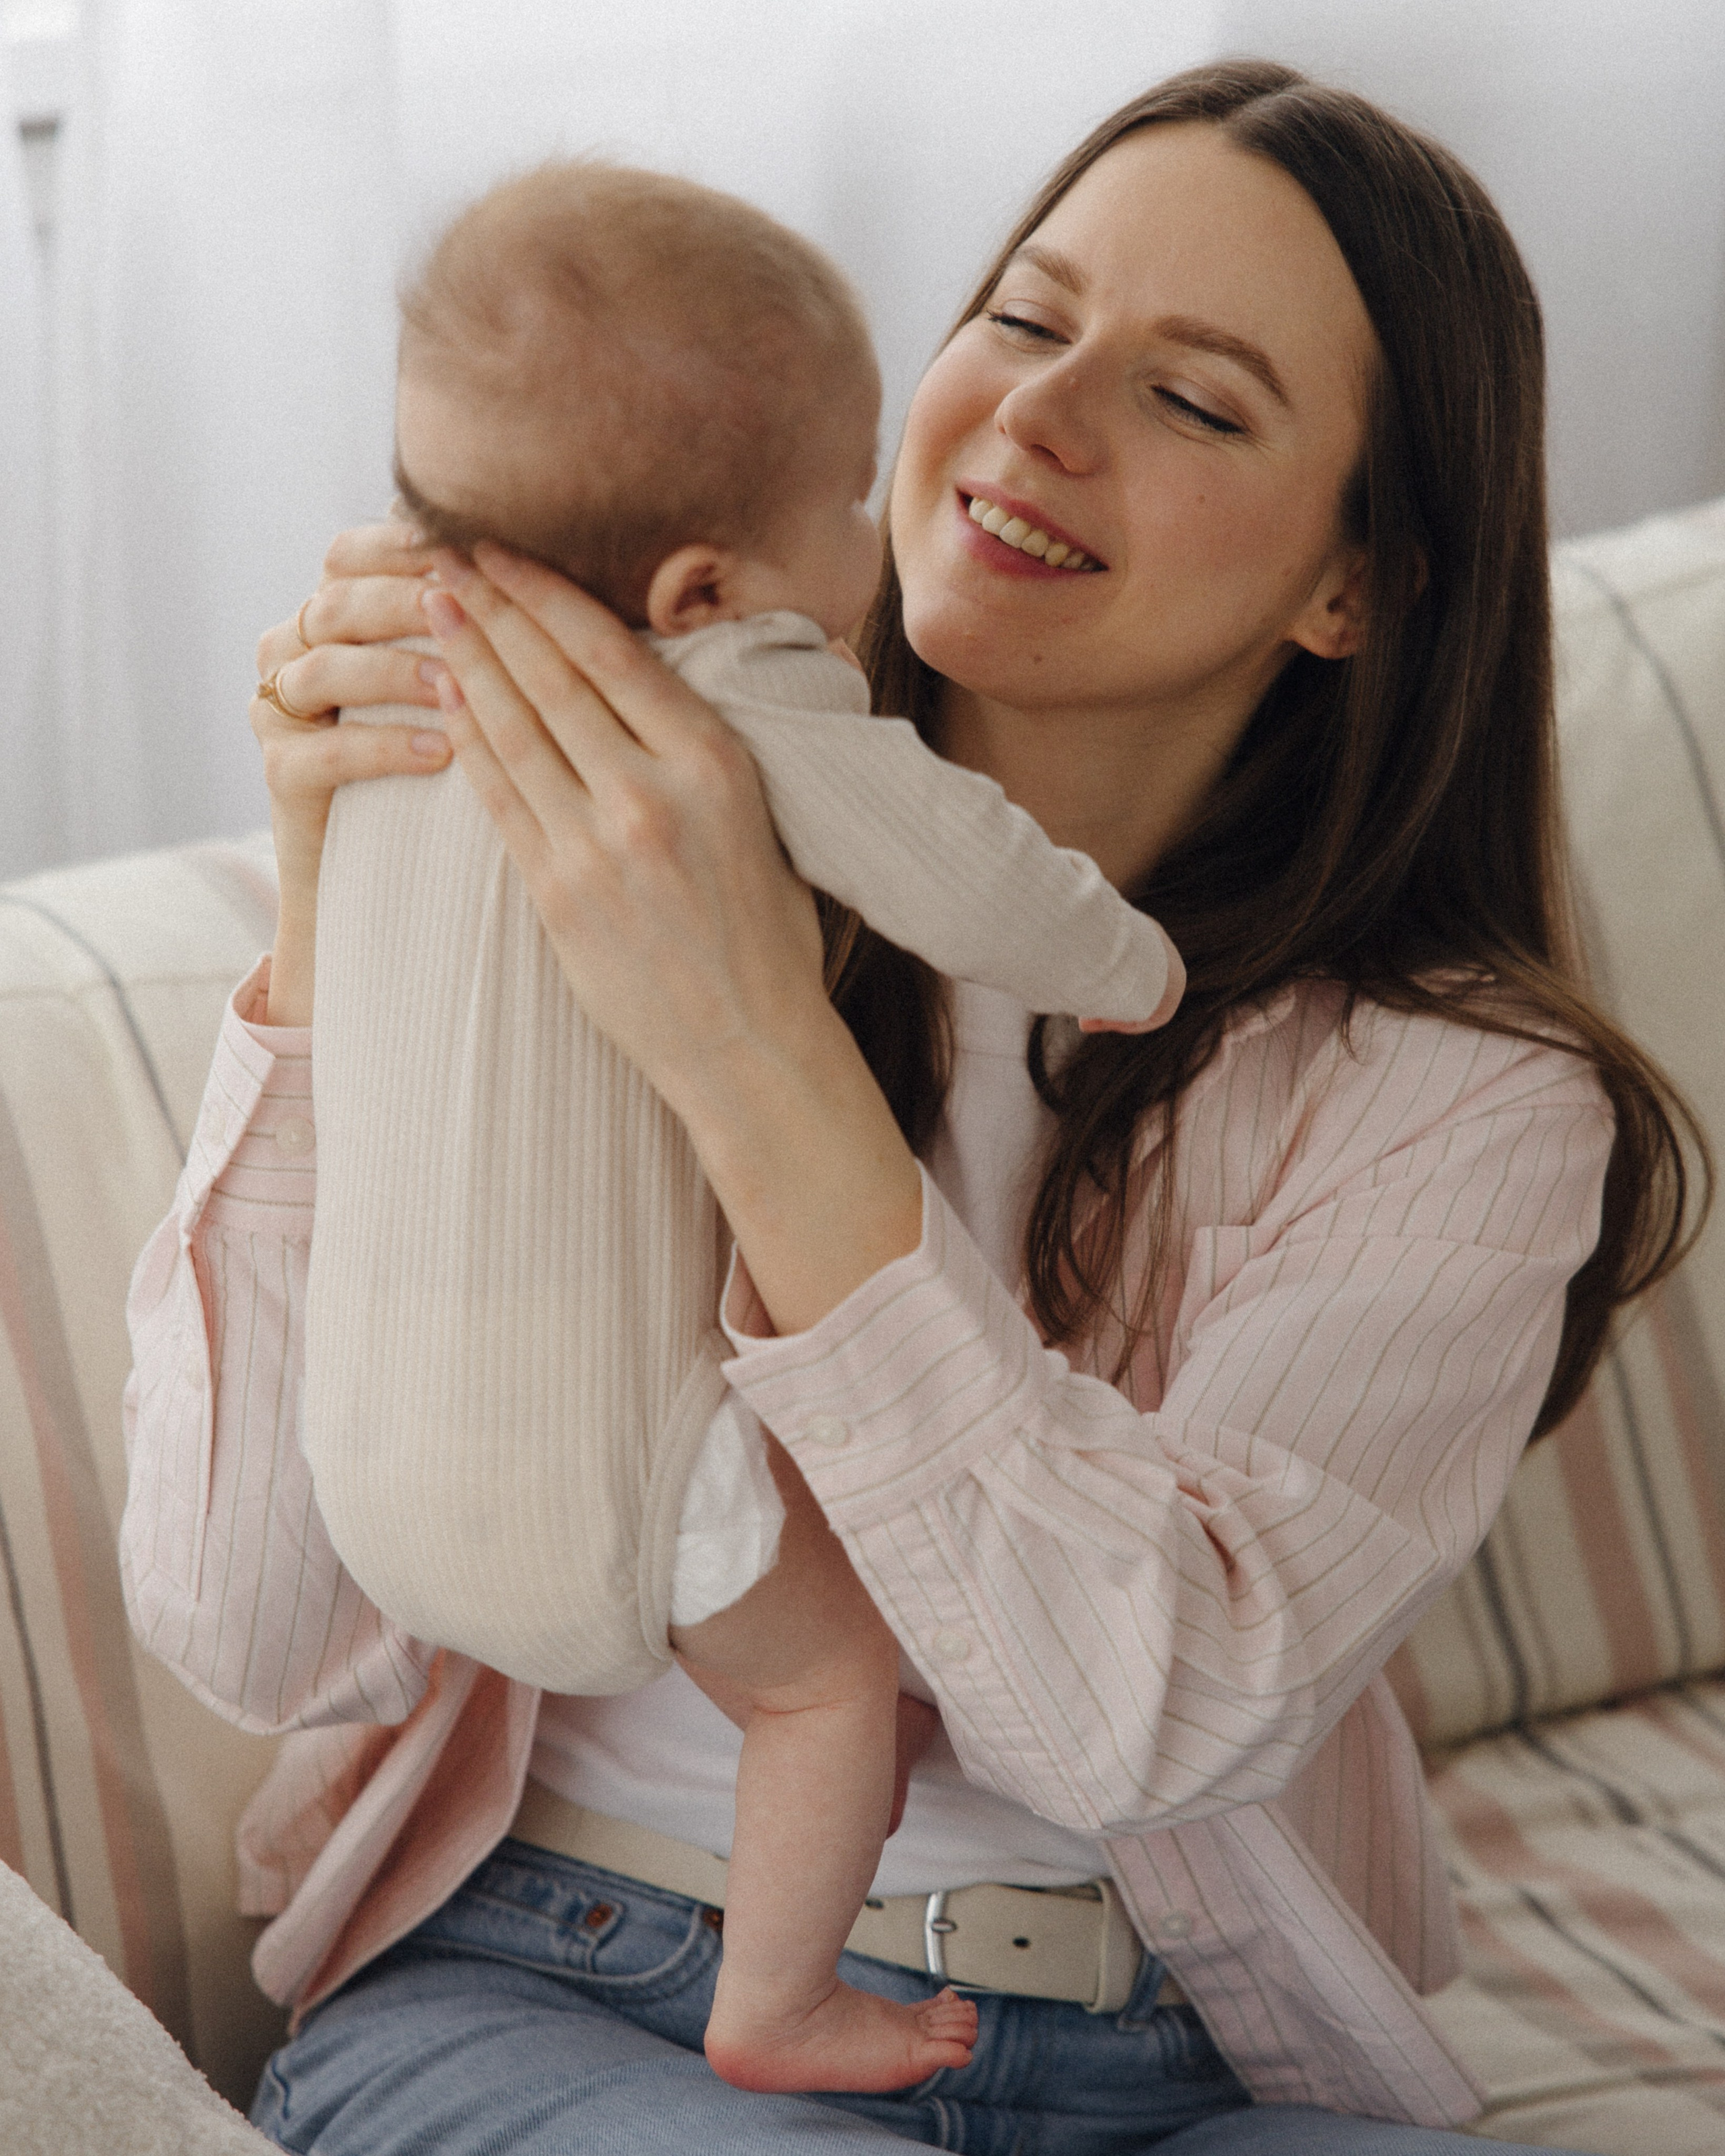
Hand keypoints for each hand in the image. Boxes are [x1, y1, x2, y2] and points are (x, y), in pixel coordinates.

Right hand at [251, 519, 453, 1022]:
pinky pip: (324, 752)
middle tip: (467, 601)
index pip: (353, 552)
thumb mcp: (476, 679)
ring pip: (325, 668)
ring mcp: (281, 711)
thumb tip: (567, 568)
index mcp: (336, 610)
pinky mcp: (281, 774)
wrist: (403, 878)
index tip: (477, 545)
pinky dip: (383, 747)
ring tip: (454, 681)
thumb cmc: (465, 764)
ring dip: (394, 670)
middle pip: (337, 599)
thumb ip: (490, 621)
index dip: (406, 544)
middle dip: (405, 598)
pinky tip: (441, 752)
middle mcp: (294, 648)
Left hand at [422, 542, 923, 1333]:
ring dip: (464, 663)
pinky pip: (500, 801)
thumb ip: (698, 749)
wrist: (750, 1041)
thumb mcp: (758, 815)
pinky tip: (442, 702)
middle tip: (440, 557)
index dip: (546, 596)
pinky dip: (466, 745)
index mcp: (714, 764)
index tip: (503, 553)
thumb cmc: (766, 930)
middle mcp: (651, 796)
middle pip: (551, 680)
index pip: (612, 654)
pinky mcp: (558, 896)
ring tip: (427, 609)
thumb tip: (646, 680)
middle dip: (490, 611)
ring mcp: (597, 847)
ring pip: (513, 732)